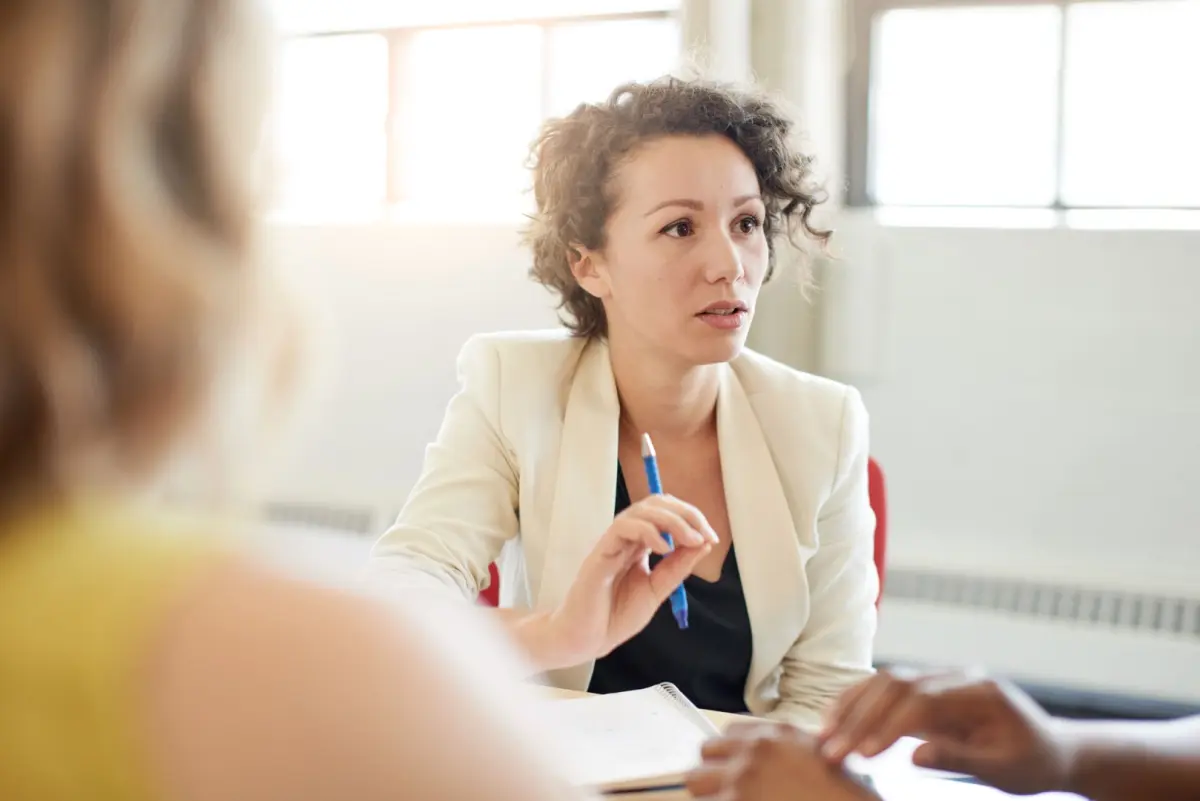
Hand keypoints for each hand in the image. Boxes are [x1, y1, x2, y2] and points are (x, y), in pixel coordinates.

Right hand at [544, 494, 715, 665]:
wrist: (586, 640)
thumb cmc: (615, 616)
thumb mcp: (657, 590)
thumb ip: (677, 568)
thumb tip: (703, 543)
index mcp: (639, 544)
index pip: (666, 513)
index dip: (691, 518)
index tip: (710, 538)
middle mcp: (626, 538)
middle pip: (656, 504)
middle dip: (686, 514)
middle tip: (704, 535)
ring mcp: (612, 543)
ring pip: (641, 510)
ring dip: (672, 520)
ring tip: (690, 540)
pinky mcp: (600, 553)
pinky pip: (623, 527)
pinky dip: (648, 531)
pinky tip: (664, 548)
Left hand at [686, 722, 881, 800]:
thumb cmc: (839, 795)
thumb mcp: (813, 755)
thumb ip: (782, 749)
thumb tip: (757, 758)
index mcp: (773, 736)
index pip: (727, 733)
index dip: (728, 754)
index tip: (732, 768)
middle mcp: (754, 751)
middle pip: (706, 751)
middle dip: (712, 772)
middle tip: (724, 790)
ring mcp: (742, 779)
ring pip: (695, 781)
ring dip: (709, 793)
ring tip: (725, 800)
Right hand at [819, 670, 1073, 795]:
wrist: (1051, 749)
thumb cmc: (1031, 762)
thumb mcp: (1004, 769)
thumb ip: (960, 757)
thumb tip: (914, 755)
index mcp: (978, 691)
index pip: (921, 701)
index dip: (887, 726)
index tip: (862, 754)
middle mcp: (954, 678)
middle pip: (895, 685)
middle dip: (859, 717)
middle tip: (831, 750)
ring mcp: (938, 681)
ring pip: (883, 682)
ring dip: (851, 708)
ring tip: (824, 736)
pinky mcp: (927, 693)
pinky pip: (885, 691)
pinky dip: (858, 703)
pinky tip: (835, 720)